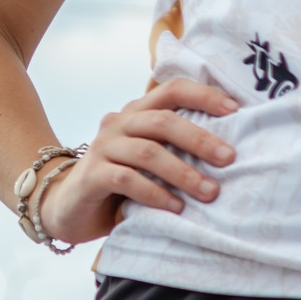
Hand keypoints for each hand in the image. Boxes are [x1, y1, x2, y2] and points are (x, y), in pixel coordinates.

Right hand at [40, 77, 239, 247]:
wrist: (65, 209)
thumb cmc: (116, 187)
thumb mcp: (146, 162)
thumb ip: (171, 150)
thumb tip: (224, 153)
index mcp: (136, 113)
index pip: (172, 90)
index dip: (204, 96)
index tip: (235, 111)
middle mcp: (118, 123)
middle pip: (164, 121)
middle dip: (200, 140)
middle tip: (229, 159)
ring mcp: (102, 148)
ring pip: (148, 152)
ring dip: (182, 173)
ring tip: (208, 192)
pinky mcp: (91, 176)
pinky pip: (127, 180)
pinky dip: (155, 194)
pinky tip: (175, 208)